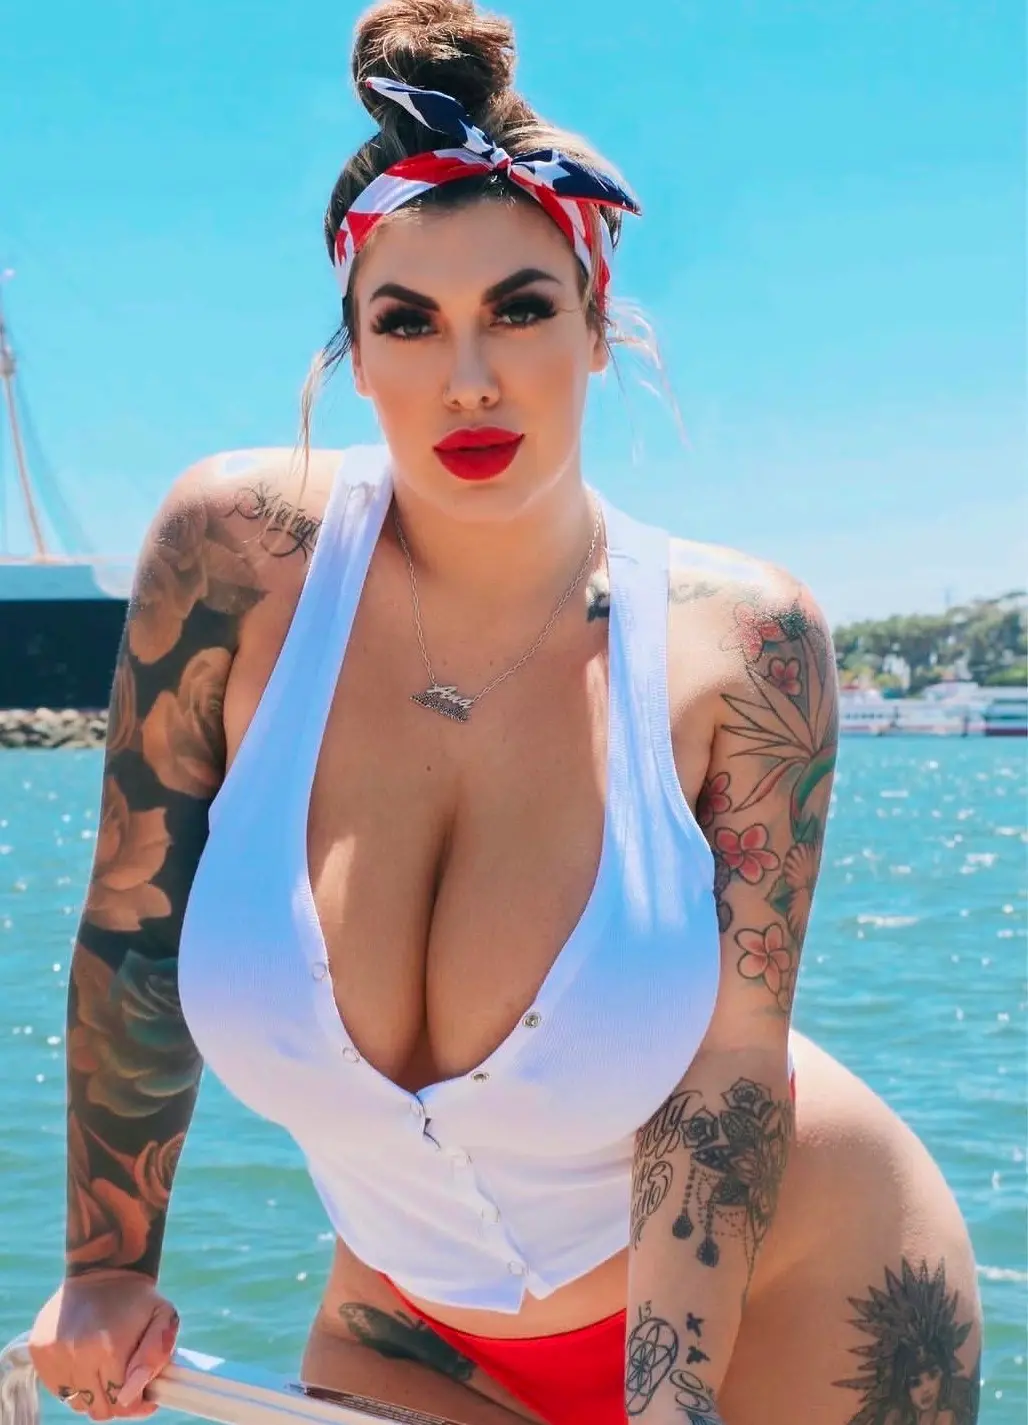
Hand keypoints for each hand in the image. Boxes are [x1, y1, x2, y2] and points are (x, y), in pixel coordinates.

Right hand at [28, 1274, 179, 1420]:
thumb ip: (155, 1358)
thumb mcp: (163, 1318)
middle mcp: (77, 1353)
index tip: (146, 1397)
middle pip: (97, 1408)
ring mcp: (54, 1352)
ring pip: (77, 1402)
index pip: (120, 1403)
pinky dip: (74, 1384)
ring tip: (107, 1369)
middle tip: (126, 1381)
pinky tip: (87, 1362)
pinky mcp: (39, 1349)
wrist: (102, 1268)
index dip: (137, 1404)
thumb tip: (132, 1395)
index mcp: (110, 1348)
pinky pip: (59, 1388)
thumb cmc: (138, 1298)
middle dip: (116, 1400)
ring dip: (94, 1393)